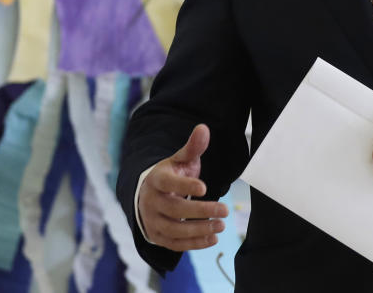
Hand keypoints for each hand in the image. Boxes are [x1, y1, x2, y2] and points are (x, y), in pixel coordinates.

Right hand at [138, 124, 228, 250]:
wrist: (148, 196)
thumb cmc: (170, 175)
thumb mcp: (179, 159)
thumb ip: (192, 147)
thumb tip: (203, 128)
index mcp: (156, 180)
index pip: (168, 183)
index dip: (185, 186)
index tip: (204, 187)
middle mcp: (151, 202)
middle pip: (175, 210)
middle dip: (201, 211)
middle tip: (224, 210)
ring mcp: (152, 221)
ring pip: (175, 230)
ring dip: (199, 230)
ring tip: (221, 225)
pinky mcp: (157, 237)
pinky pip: (175, 244)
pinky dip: (194, 244)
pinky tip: (213, 239)